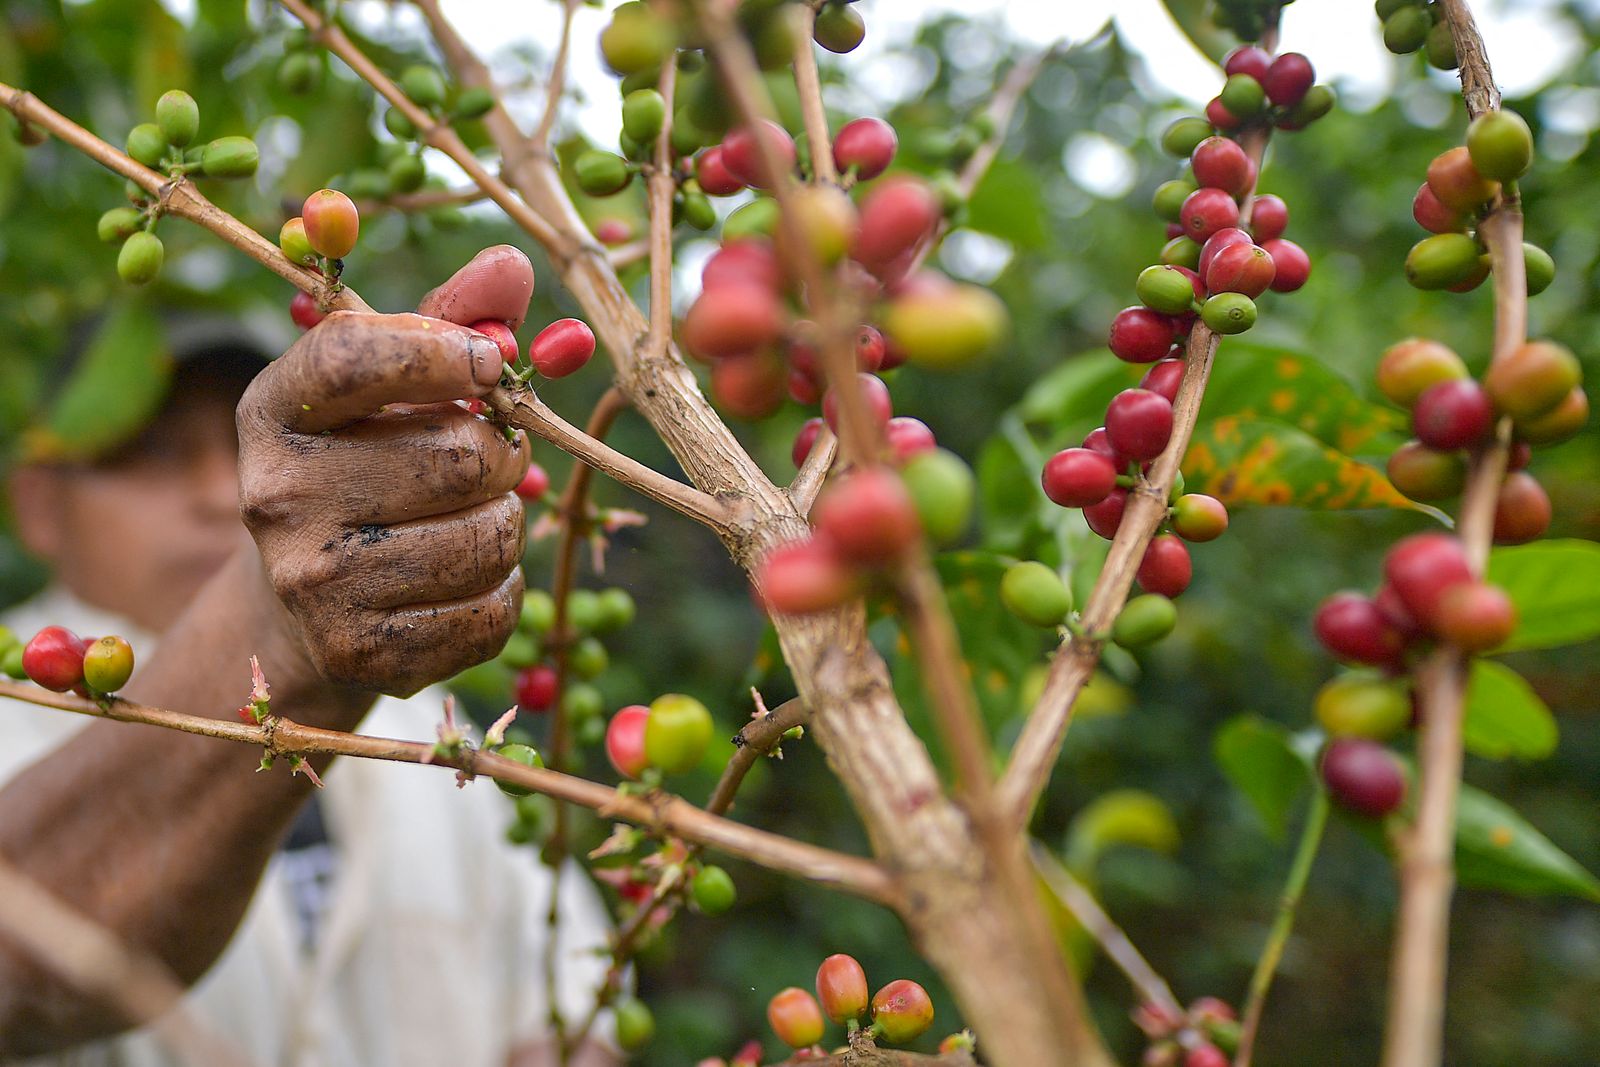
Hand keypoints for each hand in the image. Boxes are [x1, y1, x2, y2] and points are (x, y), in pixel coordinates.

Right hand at [237, 246, 535, 694]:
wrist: (302, 610)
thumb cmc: (365, 468)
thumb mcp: (388, 389)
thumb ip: (449, 321)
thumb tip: (512, 265)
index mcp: (275, 410)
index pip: (354, 357)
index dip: (442, 351)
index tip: (491, 361)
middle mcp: (277, 496)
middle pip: (459, 457)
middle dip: (501, 454)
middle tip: (487, 461)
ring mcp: (315, 583)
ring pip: (488, 536)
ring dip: (505, 524)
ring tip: (467, 520)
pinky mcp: (362, 654)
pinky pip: (492, 610)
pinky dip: (502, 592)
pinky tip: (461, 581)